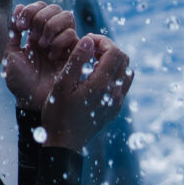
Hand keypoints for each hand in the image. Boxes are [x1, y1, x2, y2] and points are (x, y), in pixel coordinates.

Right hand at [6, 3, 132, 152]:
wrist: (64, 145)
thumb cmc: (57, 114)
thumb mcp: (61, 85)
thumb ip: (76, 60)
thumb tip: (89, 40)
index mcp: (101, 85)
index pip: (115, 52)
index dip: (102, 41)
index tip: (87, 42)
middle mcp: (114, 93)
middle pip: (124, 59)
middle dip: (108, 49)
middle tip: (89, 50)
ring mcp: (117, 102)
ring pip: (126, 71)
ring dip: (112, 61)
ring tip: (92, 62)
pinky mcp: (115, 109)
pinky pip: (122, 85)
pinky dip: (113, 74)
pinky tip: (94, 77)